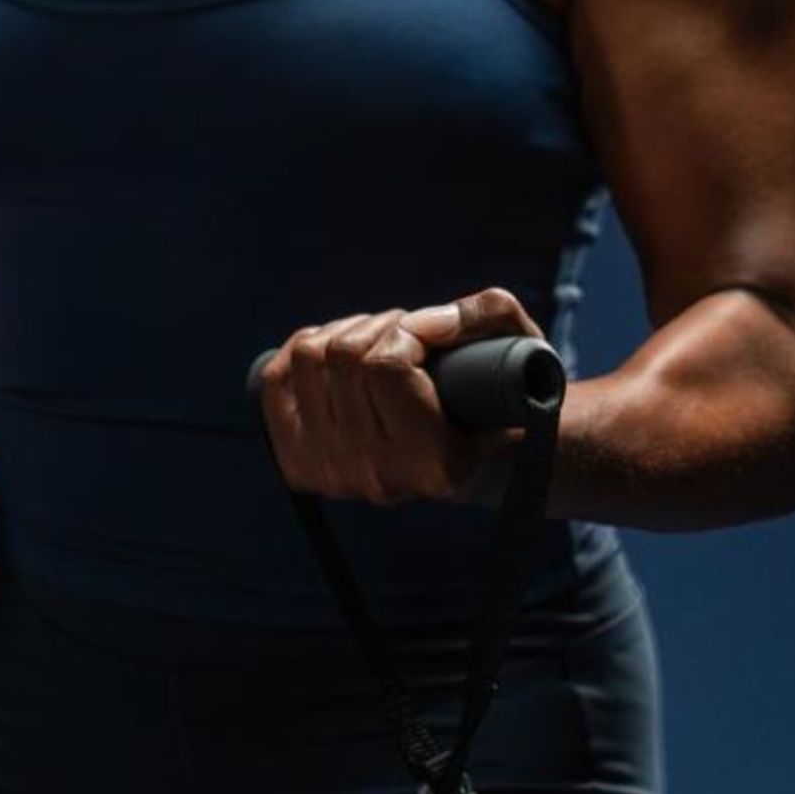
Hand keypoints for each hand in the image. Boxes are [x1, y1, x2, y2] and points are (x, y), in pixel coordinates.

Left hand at [253, 286, 541, 505]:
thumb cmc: (498, 397)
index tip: (432, 333)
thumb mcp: (519, 346)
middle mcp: (377, 477)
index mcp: (433, 462)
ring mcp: (333, 475)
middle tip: (409, 333)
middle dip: (380, 326)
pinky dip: (304, 349)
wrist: (473, 460)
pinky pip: (276, 382)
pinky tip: (335, 351)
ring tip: (380, 342)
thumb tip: (419, 323)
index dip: (407, 330)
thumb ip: (481, 316)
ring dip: (345, 332)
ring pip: (308, 358)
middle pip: (343, 356)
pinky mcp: (302, 466)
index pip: (386, 365)